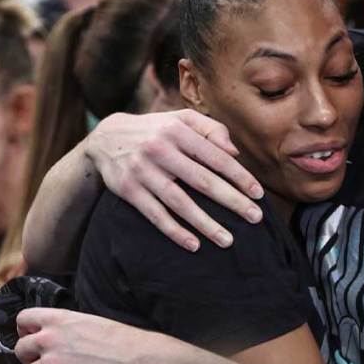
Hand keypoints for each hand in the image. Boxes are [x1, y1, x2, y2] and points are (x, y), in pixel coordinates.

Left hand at [16, 308, 176, 363]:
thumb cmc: (124, 343)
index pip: (23, 319)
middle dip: (30, 360)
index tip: (32, 339)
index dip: (26, 331)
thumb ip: (67, 328)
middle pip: (20, 350)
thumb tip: (56, 338)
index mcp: (59, 320)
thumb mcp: (92, 322)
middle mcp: (48, 340)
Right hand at [84, 110, 264, 250]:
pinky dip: (174, 231)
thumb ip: (210, 130)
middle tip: (255, 218)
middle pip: (202, 181)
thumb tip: (235, 152)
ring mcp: (143, 171)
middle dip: (231, 201)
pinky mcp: (128, 189)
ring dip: (205, 223)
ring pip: (180, 202)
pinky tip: (193, 244)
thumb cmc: (156, 130)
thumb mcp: (181, 119)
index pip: (216, 157)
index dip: (239, 177)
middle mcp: (160, 150)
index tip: (258, 194)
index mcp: (178, 131)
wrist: (106, 138)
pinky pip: (155, 214)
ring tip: (228, 240)